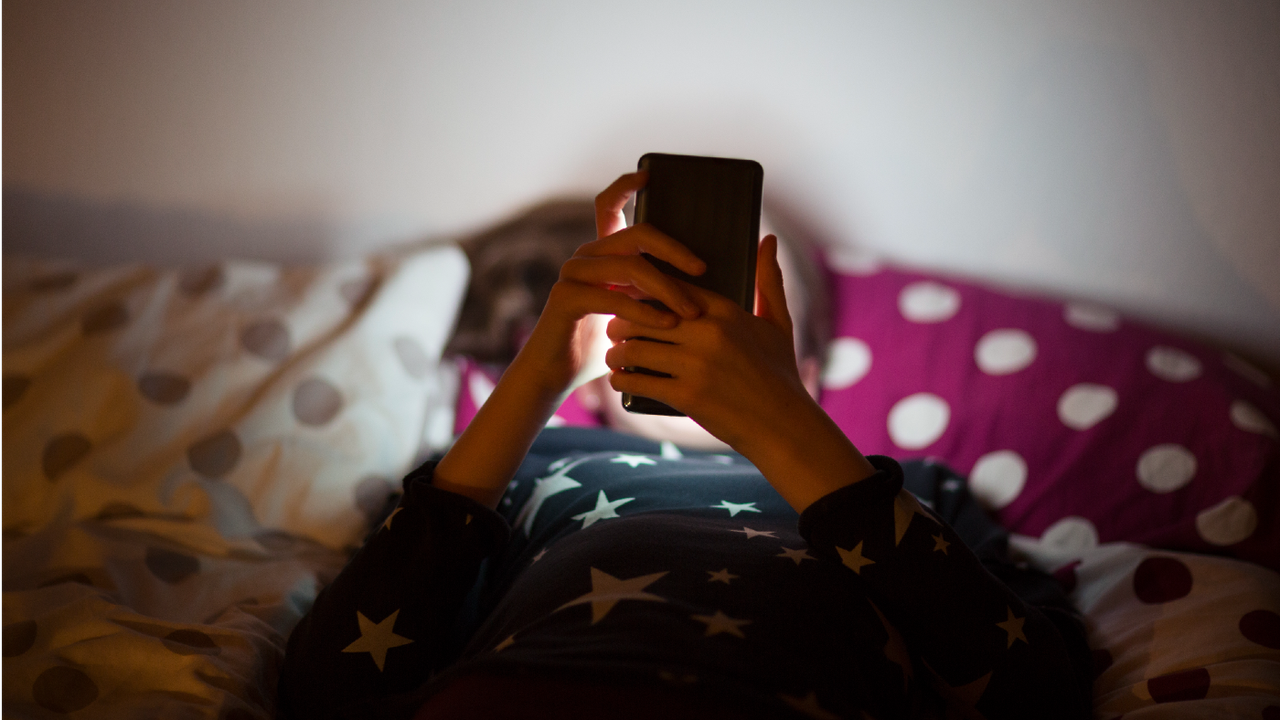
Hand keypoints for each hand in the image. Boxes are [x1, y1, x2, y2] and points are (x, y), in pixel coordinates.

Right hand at [516, 171, 707, 396]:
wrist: (556, 375)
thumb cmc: (601, 347)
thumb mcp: (634, 315)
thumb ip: (654, 295)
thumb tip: (701, 285)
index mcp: (601, 255)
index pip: (608, 206)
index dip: (626, 186)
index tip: (649, 175)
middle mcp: (585, 257)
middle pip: (636, 235)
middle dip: (675, 250)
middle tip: (702, 270)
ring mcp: (573, 274)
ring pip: (630, 266)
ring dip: (668, 288)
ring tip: (692, 312)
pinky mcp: (566, 298)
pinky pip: (613, 297)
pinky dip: (645, 311)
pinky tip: (666, 323)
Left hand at [602, 234, 807, 452]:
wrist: (784, 426)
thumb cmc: (781, 375)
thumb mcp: (778, 323)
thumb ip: (769, 280)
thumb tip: (769, 238)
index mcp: (726, 312)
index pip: (670, 288)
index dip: (644, 293)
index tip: (631, 299)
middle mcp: (709, 333)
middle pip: (644, 315)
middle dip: (623, 323)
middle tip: (614, 329)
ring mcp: (697, 364)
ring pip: (635, 347)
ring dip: (618, 352)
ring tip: (614, 355)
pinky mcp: (687, 395)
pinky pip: (638, 379)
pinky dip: (622, 379)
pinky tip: (620, 379)